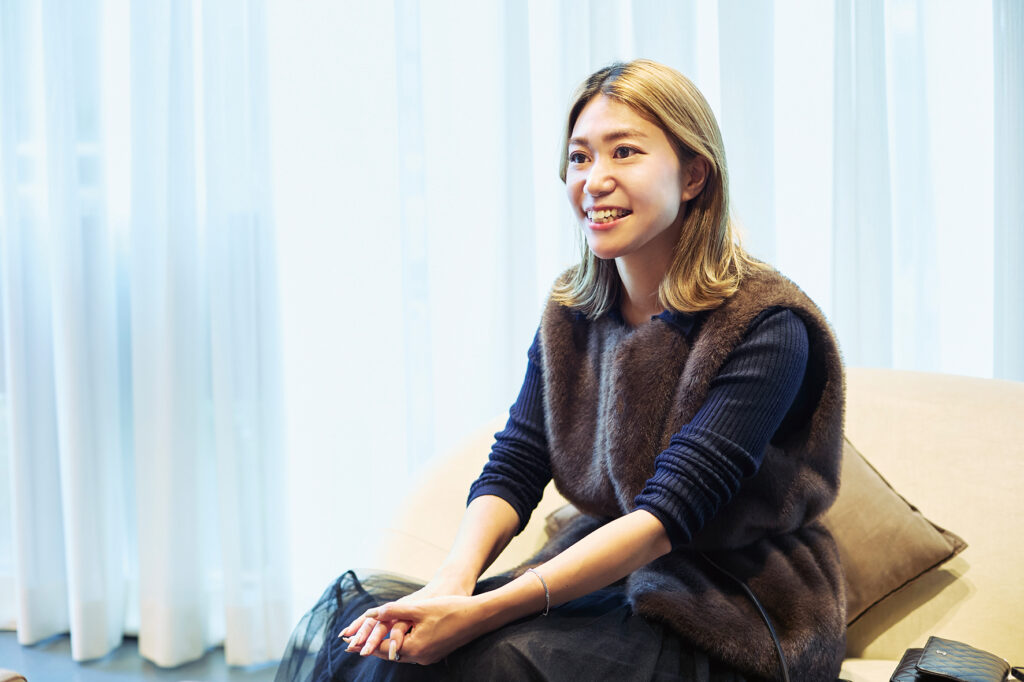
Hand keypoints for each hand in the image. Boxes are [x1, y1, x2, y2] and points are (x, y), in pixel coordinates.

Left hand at [361, 595, 483, 664]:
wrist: (477, 618)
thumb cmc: (449, 609)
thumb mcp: (418, 608)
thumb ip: (394, 611)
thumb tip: (373, 613)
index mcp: (412, 648)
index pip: (380, 649)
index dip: (363, 644)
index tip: (347, 642)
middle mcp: (419, 658)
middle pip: (388, 654)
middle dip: (371, 647)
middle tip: (353, 643)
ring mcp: (427, 658)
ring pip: (399, 654)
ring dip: (385, 647)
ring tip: (370, 641)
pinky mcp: (434, 654)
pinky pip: (410, 652)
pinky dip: (399, 645)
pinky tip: (396, 639)